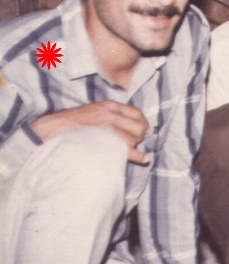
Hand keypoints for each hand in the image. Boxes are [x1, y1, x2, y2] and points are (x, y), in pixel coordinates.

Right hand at [30, 102, 149, 163]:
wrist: (50, 129)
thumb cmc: (71, 123)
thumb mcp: (93, 110)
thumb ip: (110, 114)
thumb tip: (129, 124)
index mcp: (109, 105)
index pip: (137, 112)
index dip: (142, 123)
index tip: (143, 130)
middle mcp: (111, 115)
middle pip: (139, 127)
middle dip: (139, 136)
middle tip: (134, 142)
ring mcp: (107, 128)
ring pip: (133, 140)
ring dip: (133, 146)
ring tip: (125, 150)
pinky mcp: (102, 142)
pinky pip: (126, 149)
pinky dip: (137, 155)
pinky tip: (143, 158)